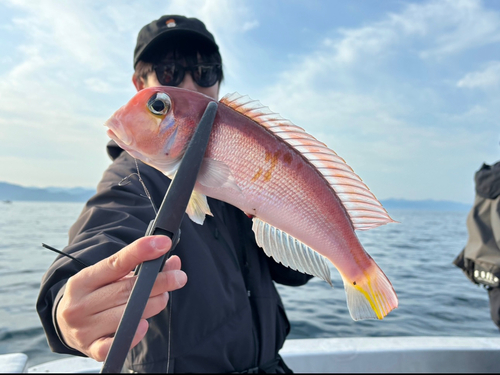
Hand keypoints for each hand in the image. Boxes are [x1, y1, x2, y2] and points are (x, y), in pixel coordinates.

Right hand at [55, 235, 186, 360]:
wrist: (66, 324)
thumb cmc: (95, 295)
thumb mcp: (110, 277)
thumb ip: (139, 267)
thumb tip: (173, 262)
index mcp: (82, 280)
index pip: (116, 263)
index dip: (141, 251)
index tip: (163, 243)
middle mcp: (79, 304)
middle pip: (127, 290)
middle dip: (159, 282)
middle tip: (179, 277)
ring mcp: (83, 329)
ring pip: (127, 315)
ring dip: (153, 304)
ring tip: (163, 298)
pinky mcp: (91, 349)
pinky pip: (115, 345)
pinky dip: (133, 335)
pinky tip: (143, 325)